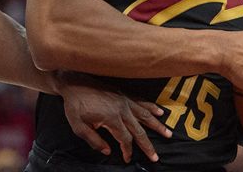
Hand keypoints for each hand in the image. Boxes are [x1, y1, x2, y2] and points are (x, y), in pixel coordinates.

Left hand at [57, 73, 171, 162]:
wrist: (74, 82)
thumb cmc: (75, 105)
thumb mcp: (78, 126)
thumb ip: (94, 140)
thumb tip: (107, 150)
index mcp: (112, 119)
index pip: (125, 139)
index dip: (127, 151)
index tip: (127, 159)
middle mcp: (122, 110)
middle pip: (139, 130)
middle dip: (148, 145)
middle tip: (156, 157)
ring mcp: (124, 101)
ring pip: (145, 115)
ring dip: (157, 125)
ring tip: (168, 133)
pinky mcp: (123, 94)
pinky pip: (141, 101)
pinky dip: (151, 107)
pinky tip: (159, 111)